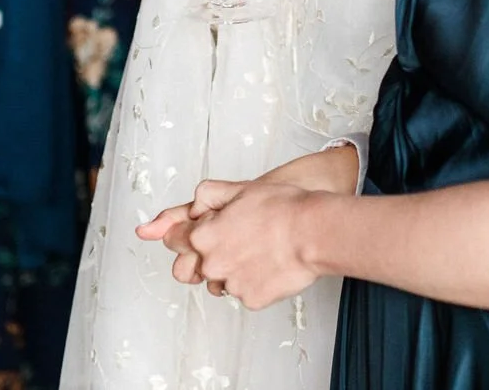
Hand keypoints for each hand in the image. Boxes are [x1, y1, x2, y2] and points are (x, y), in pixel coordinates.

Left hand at [177, 179, 324, 308]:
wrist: (314, 232)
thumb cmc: (283, 208)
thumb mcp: (240, 189)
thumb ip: (206, 197)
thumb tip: (187, 210)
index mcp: (203, 236)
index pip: (174, 240)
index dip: (186, 232)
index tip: (201, 230)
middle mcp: (212, 264)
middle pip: (194, 266)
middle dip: (208, 255)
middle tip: (235, 242)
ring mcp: (231, 284)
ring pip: (220, 281)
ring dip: (231, 270)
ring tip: (257, 252)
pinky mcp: (250, 299)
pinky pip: (244, 293)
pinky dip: (254, 282)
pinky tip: (270, 265)